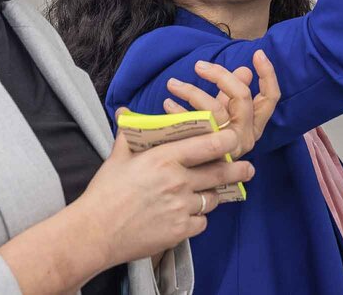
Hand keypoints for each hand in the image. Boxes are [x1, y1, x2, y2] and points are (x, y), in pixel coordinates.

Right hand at [73, 124, 254, 267]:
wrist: (95, 232)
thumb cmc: (105, 193)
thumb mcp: (117, 158)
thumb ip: (129, 133)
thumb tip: (125, 111)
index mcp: (164, 159)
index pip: (208, 145)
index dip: (226, 140)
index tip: (234, 138)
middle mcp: (178, 182)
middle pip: (221, 173)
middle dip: (239, 170)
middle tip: (247, 168)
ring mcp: (181, 208)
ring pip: (212, 198)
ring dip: (212, 194)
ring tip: (207, 192)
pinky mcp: (181, 231)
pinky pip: (202, 222)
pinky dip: (198, 218)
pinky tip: (185, 215)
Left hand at [162, 49, 280, 157]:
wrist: (194, 172)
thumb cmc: (212, 136)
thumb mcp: (226, 113)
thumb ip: (233, 93)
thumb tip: (244, 69)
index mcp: (255, 124)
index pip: (270, 98)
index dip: (267, 75)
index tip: (258, 54)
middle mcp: (246, 135)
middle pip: (242, 96)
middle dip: (220, 76)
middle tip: (198, 65)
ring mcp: (229, 144)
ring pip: (215, 109)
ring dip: (192, 91)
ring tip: (172, 83)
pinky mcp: (209, 152)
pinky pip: (195, 125)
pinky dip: (179, 111)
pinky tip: (167, 103)